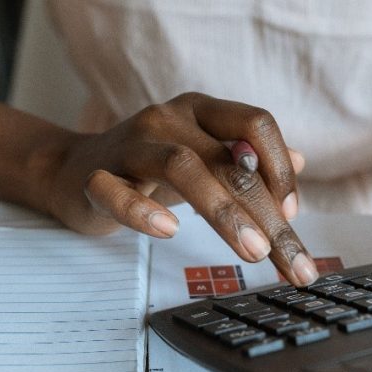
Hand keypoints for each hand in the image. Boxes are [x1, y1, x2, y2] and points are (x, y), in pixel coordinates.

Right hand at [43, 92, 319, 285]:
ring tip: (252, 251)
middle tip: (287, 259)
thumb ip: (246, 160)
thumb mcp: (201, 158)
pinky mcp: (94, 177)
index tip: (292, 215)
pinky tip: (169, 232)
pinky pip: (116, 190)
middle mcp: (168, 119)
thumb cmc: (146, 167)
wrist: (71, 170)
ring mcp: (129, 145)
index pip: (254, 123)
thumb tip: (300, 162)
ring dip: (224, 212)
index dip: (279, 168)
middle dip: (266, 214)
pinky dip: (144, 211)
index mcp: (199, 111)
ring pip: (182, 167)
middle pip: (227, 160)